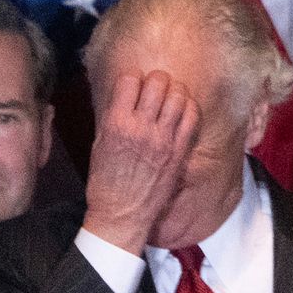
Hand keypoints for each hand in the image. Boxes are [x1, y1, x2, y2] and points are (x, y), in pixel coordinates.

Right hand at [82, 71, 200, 254]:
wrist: (124, 213)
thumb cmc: (106, 181)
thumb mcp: (100, 143)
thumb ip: (113, 117)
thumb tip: (124, 96)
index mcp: (116, 123)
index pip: (130, 79)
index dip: (133, 79)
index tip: (134, 85)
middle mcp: (141, 127)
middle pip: (157, 82)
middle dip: (156, 80)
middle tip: (155, 87)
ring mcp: (164, 138)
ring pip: (177, 95)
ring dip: (174, 90)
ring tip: (170, 96)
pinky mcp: (180, 149)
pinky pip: (192, 116)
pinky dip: (189, 107)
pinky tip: (183, 109)